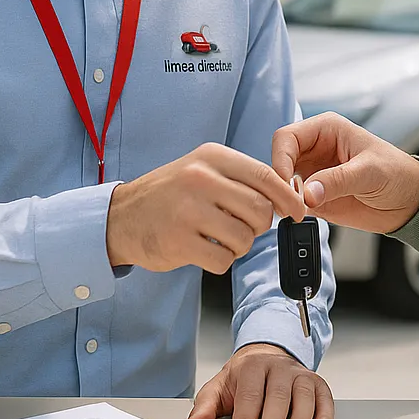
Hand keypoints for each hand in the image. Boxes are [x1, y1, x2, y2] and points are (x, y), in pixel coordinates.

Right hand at [106, 142, 308, 272]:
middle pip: (259, 210)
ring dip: (239, 245)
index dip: (288, 197)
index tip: (298, 211)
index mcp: (211, 157)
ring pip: (244, 237)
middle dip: (258, 225)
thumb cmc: (170, 195)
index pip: (265, 176)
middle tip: (241, 226)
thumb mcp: (202, 170)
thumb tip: (286, 195)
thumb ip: (240, 179)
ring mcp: (188, 210)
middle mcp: (200, 179)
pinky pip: (223, 259)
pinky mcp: (178, 242)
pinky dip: (220, 260)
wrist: (120, 217)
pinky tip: (203, 250)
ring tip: (219, 238)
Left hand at [182, 343, 334, 418]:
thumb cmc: (242, 379)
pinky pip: (324, 398)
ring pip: (303, 397)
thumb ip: (205, 409)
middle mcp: (278, 367)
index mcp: (252, 366)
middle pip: (277, 398)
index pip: (249, 396)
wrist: (266, 356)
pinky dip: (324, 416)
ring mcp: (299, 374)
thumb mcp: (218, 389)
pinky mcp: (317, 383)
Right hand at [271, 113, 418, 233]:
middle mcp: (314, 149)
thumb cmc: (397, 173)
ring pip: (281, 183)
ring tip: (294, 211)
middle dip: (279, 181)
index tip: (286, 181)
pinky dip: (290, 210)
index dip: (281, 158)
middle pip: (279, 160)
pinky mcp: (314, 196)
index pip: (287, 137)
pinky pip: (291, 201)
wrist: (408, 202)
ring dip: (283, 197)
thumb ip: (337, 180)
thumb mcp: (369, 172)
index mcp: (326, 130)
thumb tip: (307, 193)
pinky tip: (300, 216)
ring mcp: (312, 173)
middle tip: (287, 201)